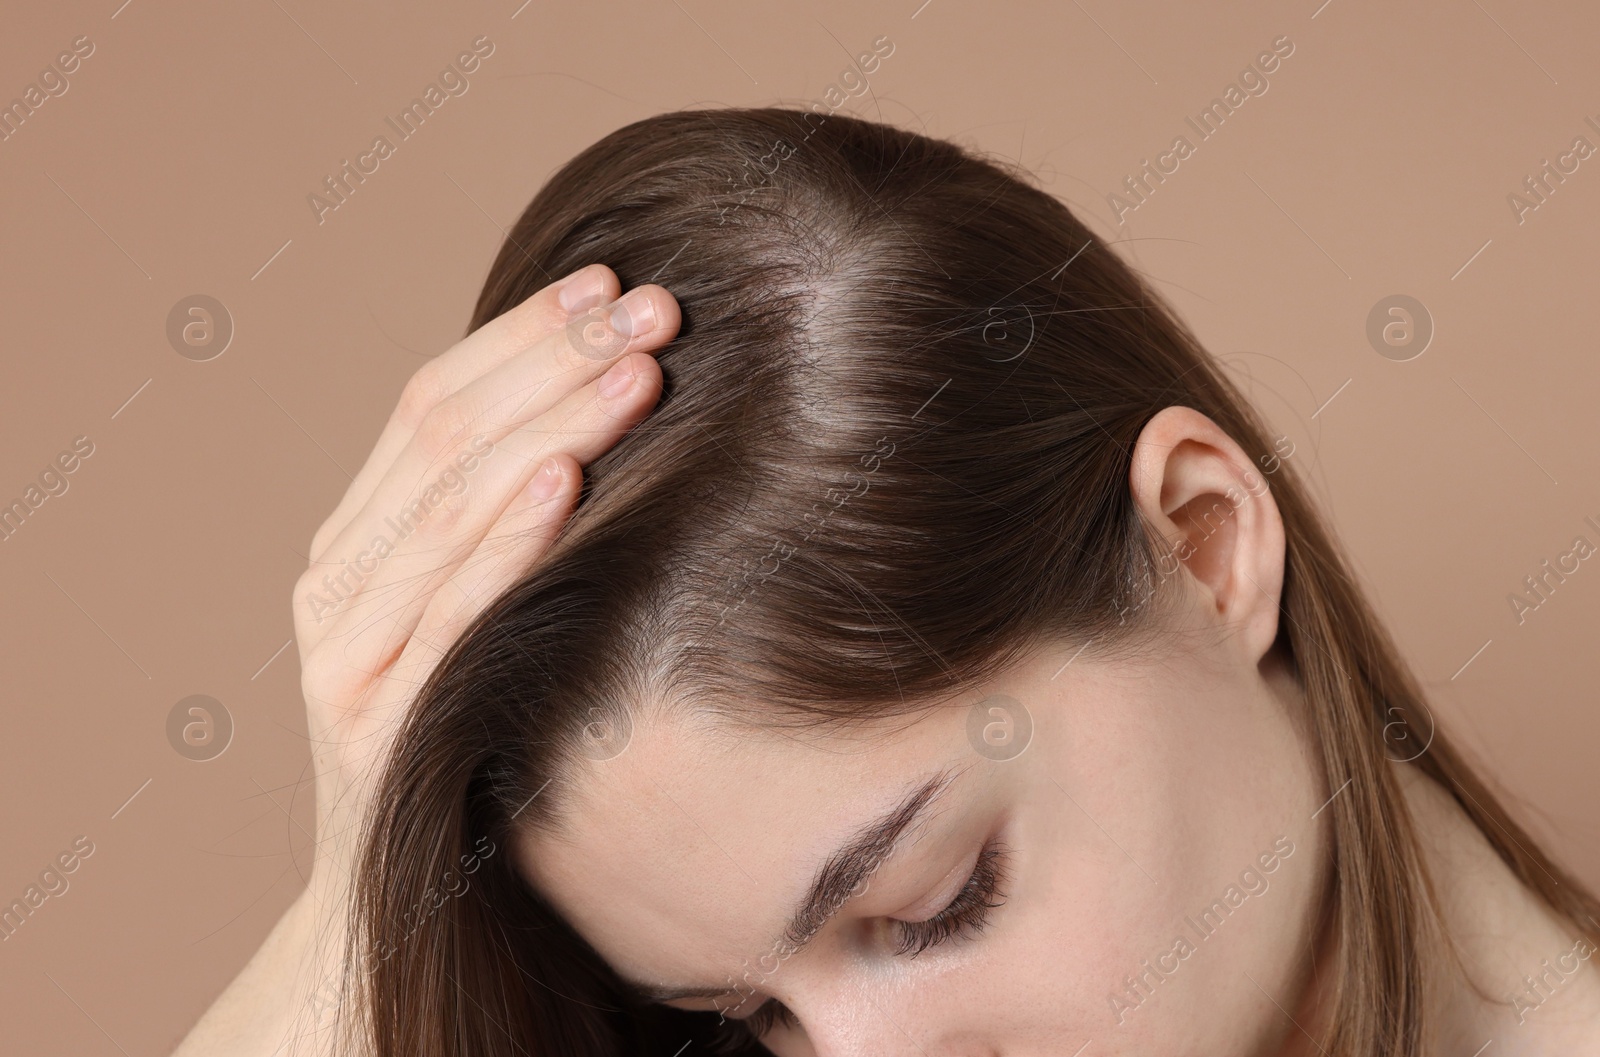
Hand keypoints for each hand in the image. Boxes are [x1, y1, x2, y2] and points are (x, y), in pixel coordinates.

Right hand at [295, 264, 678, 898]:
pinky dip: (505, 539)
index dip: (519, 335)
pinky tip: (566, 481)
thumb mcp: (471, 620)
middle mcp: (333, 581)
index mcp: (353, 540)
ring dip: (548, 425)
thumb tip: (606, 412)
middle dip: (553, 361)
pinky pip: (447, 612)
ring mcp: (342, 651)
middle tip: (651, 308)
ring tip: (635, 368)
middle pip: (442, 437)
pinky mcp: (374, 718)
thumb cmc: (462, 737)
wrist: (393, 901)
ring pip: (446, 507)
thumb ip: (500, 530)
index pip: (430, 405)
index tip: (606, 280)